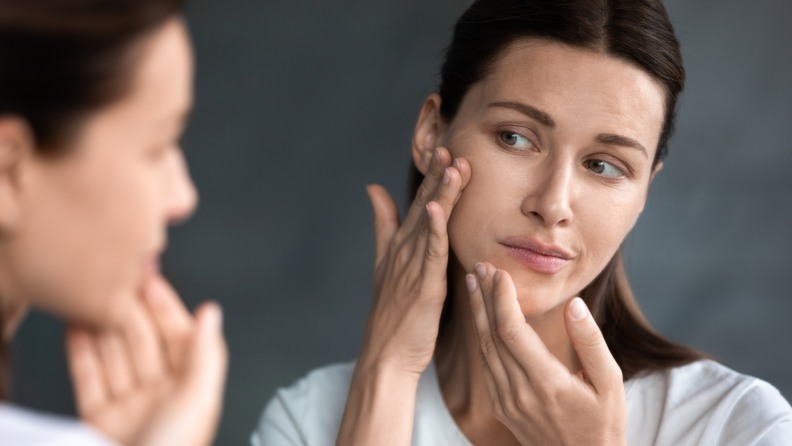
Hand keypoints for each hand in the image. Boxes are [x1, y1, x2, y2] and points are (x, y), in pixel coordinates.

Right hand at [66, 274, 227, 445]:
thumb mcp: (198, 400)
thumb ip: (205, 354)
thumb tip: (212, 313)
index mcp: (190, 389)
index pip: (178, 336)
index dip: (165, 305)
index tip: (150, 278)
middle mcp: (160, 396)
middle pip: (143, 342)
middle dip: (130, 310)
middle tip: (115, 280)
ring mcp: (128, 408)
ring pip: (114, 355)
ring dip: (103, 325)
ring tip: (92, 296)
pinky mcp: (98, 421)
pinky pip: (89, 378)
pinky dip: (81, 351)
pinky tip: (77, 328)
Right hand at [358, 147, 470, 377]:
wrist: (386, 354)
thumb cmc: (391, 313)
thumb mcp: (384, 262)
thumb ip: (382, 224)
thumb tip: (373, 188)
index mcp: (401, 245)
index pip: (419, 203)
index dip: (431, 177)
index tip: (444, 149)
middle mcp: (405, 251)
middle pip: (424, 206)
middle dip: (436, 176)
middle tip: (448, 146)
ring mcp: (412, 267)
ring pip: (430, 223)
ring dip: (440, 194)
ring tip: (451, 165)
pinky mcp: (423, 285)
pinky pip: (430, 253)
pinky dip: (434, 229)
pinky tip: (437, 208)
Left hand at [466, 262, 626, 445]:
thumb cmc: (603, 423)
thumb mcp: (611, 382)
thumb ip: (590, 341)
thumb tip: (573, 304)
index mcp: (547, 383)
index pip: (512, 331)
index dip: (501, 299)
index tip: (500, 272)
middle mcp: (520, 392)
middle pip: (491, 335)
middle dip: (484, 297)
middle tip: (480, 266)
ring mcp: (507, 401)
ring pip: (484, 349)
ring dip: (477, 313)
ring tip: (474, 283)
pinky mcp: (501, 407)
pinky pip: (486, 365)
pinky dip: (481, 335)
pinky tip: (481, 317)